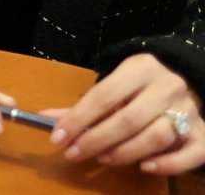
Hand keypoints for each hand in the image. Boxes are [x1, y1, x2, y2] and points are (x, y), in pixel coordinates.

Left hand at [46, 54, 204, 174]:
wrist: (189, 77)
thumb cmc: (143, 85)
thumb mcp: (116, 85)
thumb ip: (84, 105)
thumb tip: (46, 119)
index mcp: (140, 69)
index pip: (103, 96)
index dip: (78, 119)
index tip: (58, 138)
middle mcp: (167, 87)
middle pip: (128, 119)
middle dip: (96, 140)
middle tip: (74, 153)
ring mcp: (190, 111)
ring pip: (156, 137)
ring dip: (125, 152)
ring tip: (103, 158)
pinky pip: (190, 154)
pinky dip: (167, 164)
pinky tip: (145, 167)